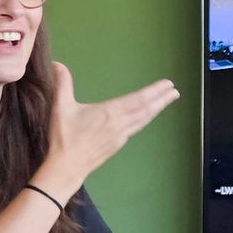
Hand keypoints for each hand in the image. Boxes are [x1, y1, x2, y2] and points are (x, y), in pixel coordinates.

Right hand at [41, 63, 178, 194]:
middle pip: (146, 109)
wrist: (66, 168)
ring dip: (157, 109)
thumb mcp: (61, 107)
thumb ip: (63, 84)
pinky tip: (147, 117)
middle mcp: (120, 124)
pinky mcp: (117, 145)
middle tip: (175, 91)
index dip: (154, 91)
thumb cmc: (64, 138)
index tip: (168, 84)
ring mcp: (121, 136)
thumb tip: (58, 64)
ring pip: (143, 120)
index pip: (138, 100)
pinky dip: (145, 119)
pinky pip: (136, 128)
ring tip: (168, 100)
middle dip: (161, 99)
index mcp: (110, 113)